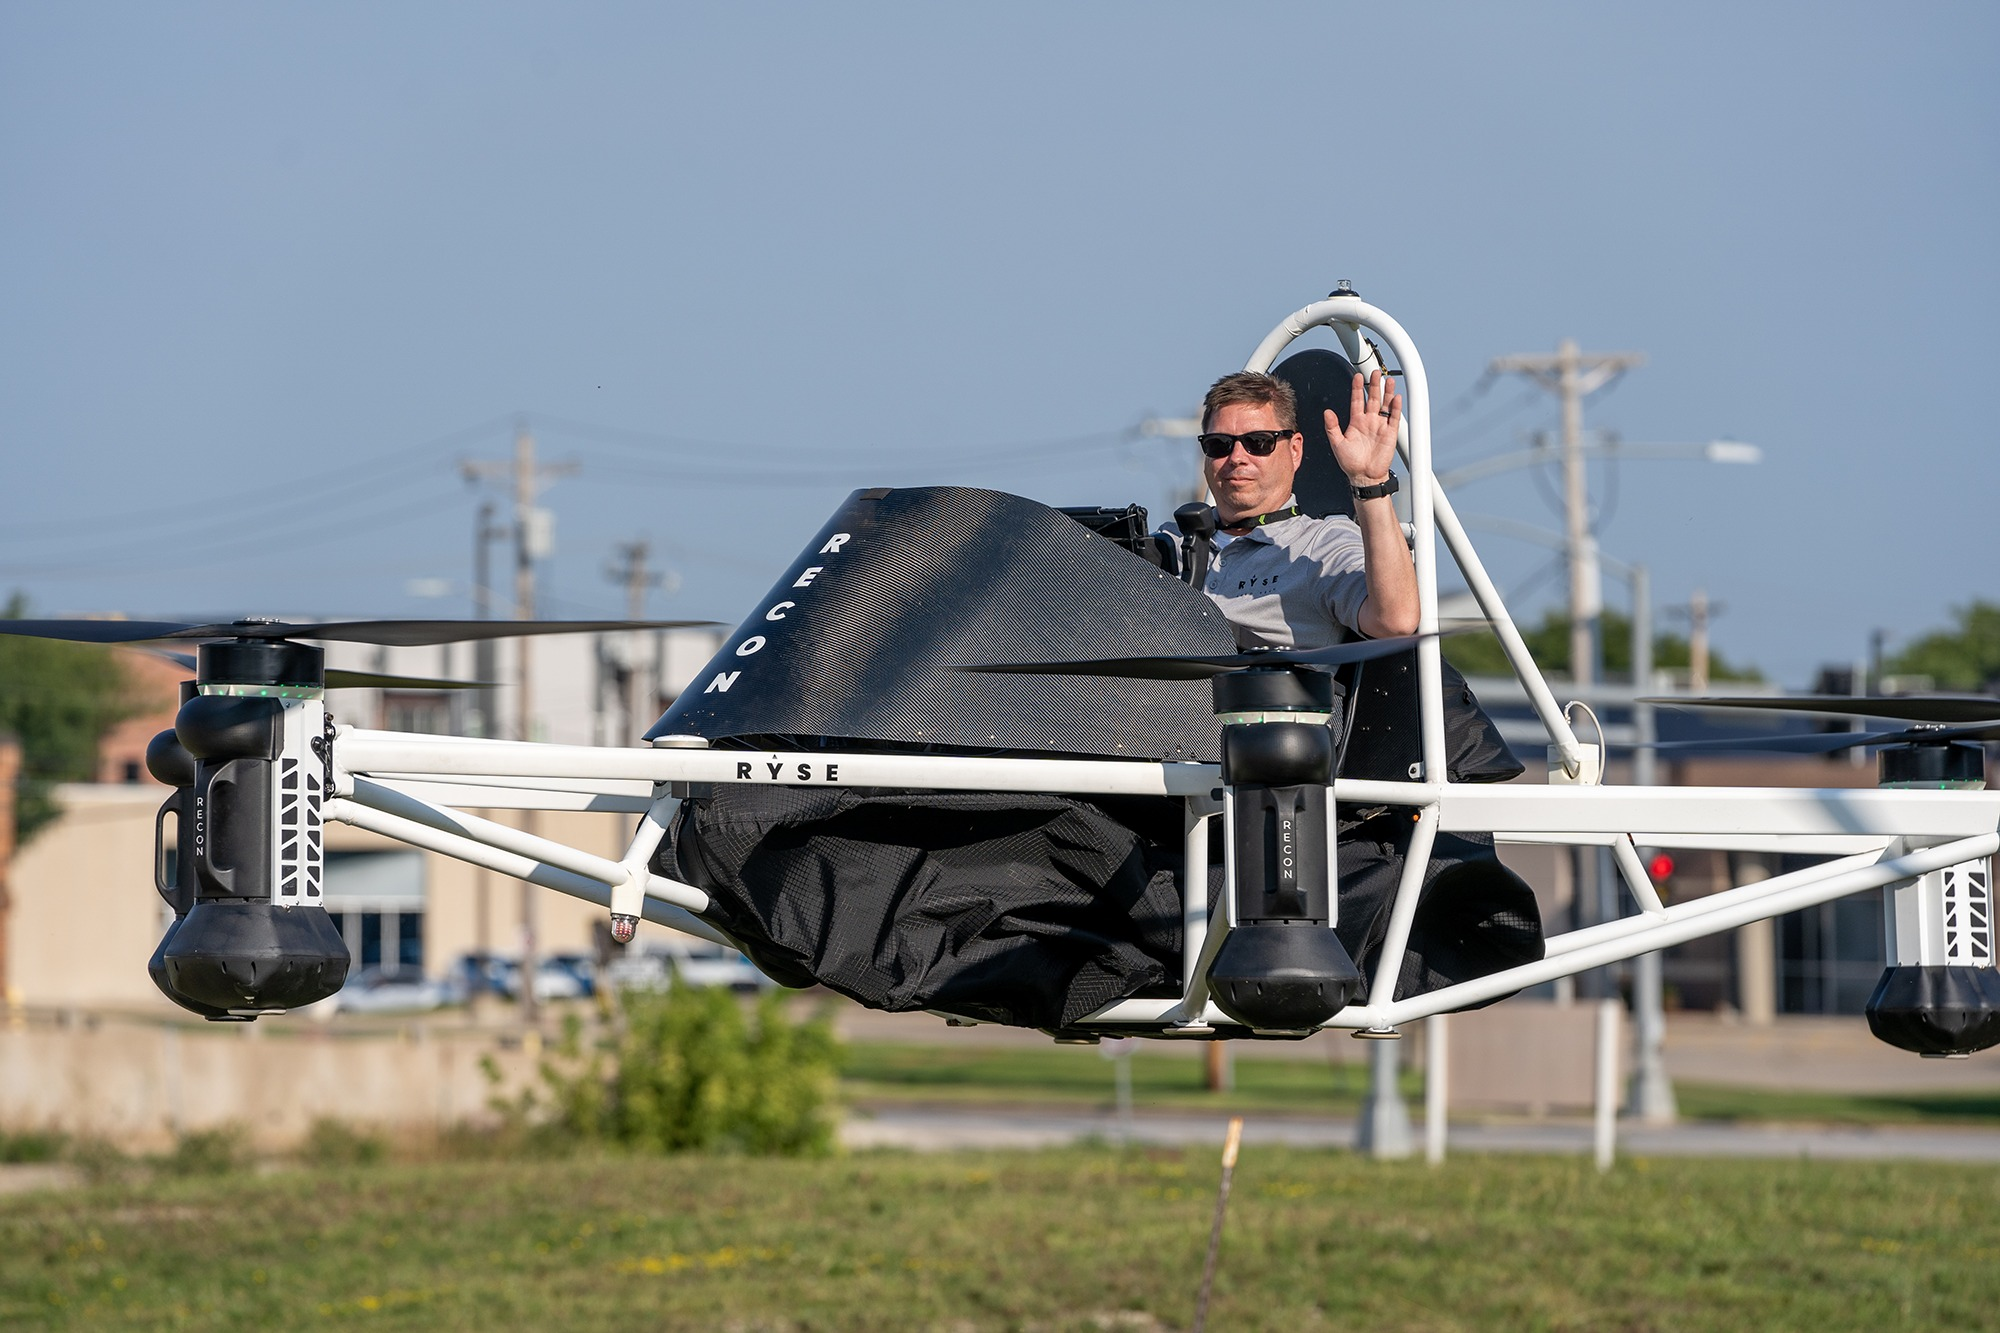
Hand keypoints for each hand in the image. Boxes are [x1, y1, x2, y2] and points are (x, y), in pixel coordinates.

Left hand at [1326, 370, 1400, 487]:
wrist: (1364, 476)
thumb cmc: (1350, 462)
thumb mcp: (1337, 443)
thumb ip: (1332, 427)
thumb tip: (1327, 412)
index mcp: (1356, 422)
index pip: (1357, 400)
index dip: (1357, 388)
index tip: (1357, 376)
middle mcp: (1369, 421)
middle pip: (1373, 398)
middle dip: (1374, 385)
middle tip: (1375, 372)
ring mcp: (1380, 426)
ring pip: (1385, 405)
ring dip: (1387, 393)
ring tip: (1388, 380)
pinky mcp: (1390, 433)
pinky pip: (1394, 418)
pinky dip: (1396, 408)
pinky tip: (1396, 397)